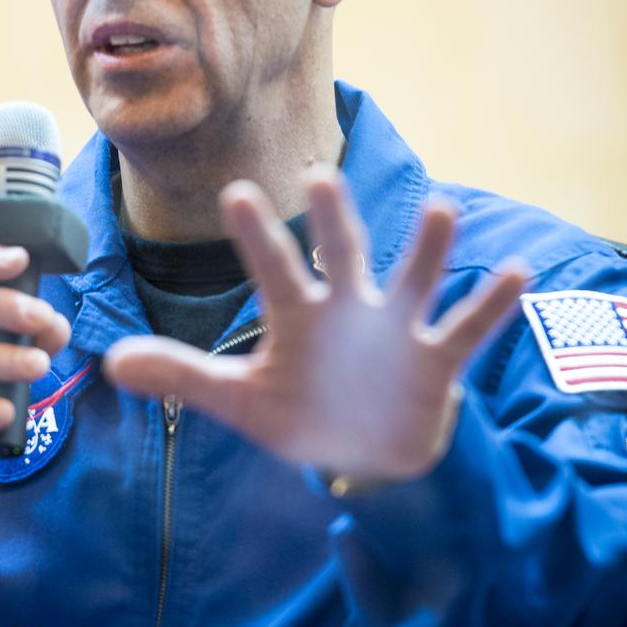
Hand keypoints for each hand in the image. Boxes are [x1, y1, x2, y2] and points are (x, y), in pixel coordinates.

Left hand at [105, 168, 527, 486]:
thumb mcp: (241, 403)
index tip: (236, 193)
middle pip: (343, 256)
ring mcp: (397, 331)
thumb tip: (110, 364)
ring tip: (443, 210)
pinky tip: (516, 273)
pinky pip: (466, 329)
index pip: (274, 270)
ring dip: (427, 251)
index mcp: (299, 316)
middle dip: (336, 221)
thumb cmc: (303, 413)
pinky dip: (489, 307)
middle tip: (321, 174)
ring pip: (412, 281)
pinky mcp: (436, 362)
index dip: (258, 237)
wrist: (364, 453)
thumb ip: (182, 376)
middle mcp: (349, 309)